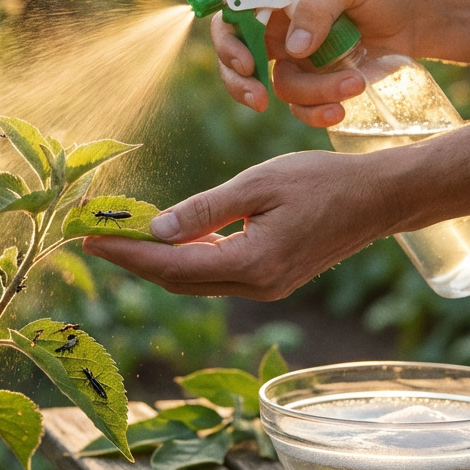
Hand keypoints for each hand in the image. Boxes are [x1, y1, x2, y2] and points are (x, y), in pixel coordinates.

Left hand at [80, 150, 393, 299]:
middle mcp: (255, 287)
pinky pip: (216, 275)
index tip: (89, 236)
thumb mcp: (259, 184)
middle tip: (93, 236)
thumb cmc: (323, 181)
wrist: (379, 199)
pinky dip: (186, 260)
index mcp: (251, 264)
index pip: (170, 265)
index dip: (126, 251)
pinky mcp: (272, 281)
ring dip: (156, 261)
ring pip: (195, 281)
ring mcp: (265, 289)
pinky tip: (169, 240)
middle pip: (176, 281)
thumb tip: (157, 229)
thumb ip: (205, 209)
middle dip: (132, 259)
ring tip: (120, 236)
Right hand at [211, 0, 417, 127]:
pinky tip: (340, 109)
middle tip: (260, 99)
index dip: (227, 41)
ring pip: (280, 88)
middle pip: (237, 60)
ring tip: (354, 83)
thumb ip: (318, 4)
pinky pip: (302, 108)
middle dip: (242, 84)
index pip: (231, 16)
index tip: (246, 63)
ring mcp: (296, 60)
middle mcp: (278, 29)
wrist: (415, 16)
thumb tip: (293, 49)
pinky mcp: (317, 85)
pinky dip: (317, 113)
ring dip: (312, 94)